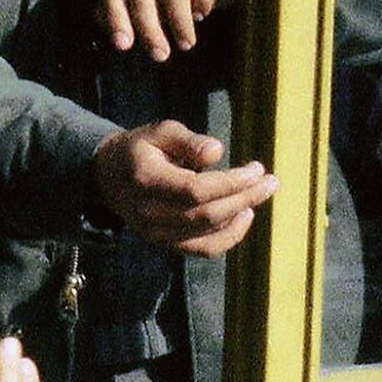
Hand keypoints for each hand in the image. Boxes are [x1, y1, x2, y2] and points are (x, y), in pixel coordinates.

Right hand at [93, 120, 276, 255]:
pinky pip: (203, 249)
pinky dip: (229, 237)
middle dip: (244, 197)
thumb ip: (188, 140)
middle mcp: (147, 212)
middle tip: (271, 181)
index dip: (230, 182)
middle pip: (205, 213)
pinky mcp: (165, 242)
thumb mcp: (161, 132)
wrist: (110, 177)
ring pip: (207, 232)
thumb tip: (217, 152)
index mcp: (145, 179)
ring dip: (240, 214)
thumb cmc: (143, 149)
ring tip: (261, 192)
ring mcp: (155, 232)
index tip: (256, 168)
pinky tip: (245, 216)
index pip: (194, 190)